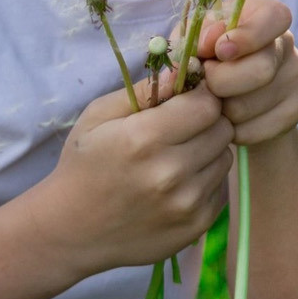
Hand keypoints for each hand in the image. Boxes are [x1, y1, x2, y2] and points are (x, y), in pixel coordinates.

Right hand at [29, 83, 233, 276]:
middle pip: (222, 129)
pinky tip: (177, 183)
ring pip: (225, 158)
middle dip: (206, 121)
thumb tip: (184, 69)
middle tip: (182, 127)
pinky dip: (205, 180)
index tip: (185, 99)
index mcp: (143, 139)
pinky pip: (220, 189)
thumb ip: (143, 90)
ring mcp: (186, 205)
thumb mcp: (98, 115)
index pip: (207, 104)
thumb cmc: (83, 164)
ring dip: (208, 151)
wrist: (73, 229)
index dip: (199, 96)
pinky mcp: (196, 227)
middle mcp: (170, 173)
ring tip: (177, 155)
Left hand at [194, 0, 297, 147]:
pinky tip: (226, 119)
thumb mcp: (192, 41)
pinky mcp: (296, 109)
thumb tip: (207, 46)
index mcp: (264, 16)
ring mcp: (295, 77)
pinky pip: (258, 129)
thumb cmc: (203, 56)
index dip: (248, 36)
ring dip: (222, 109)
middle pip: (263, 68)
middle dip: (222, 82)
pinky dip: (233, 130)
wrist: (223, 94)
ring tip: (212, 102)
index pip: (275, 17)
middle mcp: (286, 43)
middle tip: (204, 84)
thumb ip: (194, 39)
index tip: (220, 51)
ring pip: (254, 104)